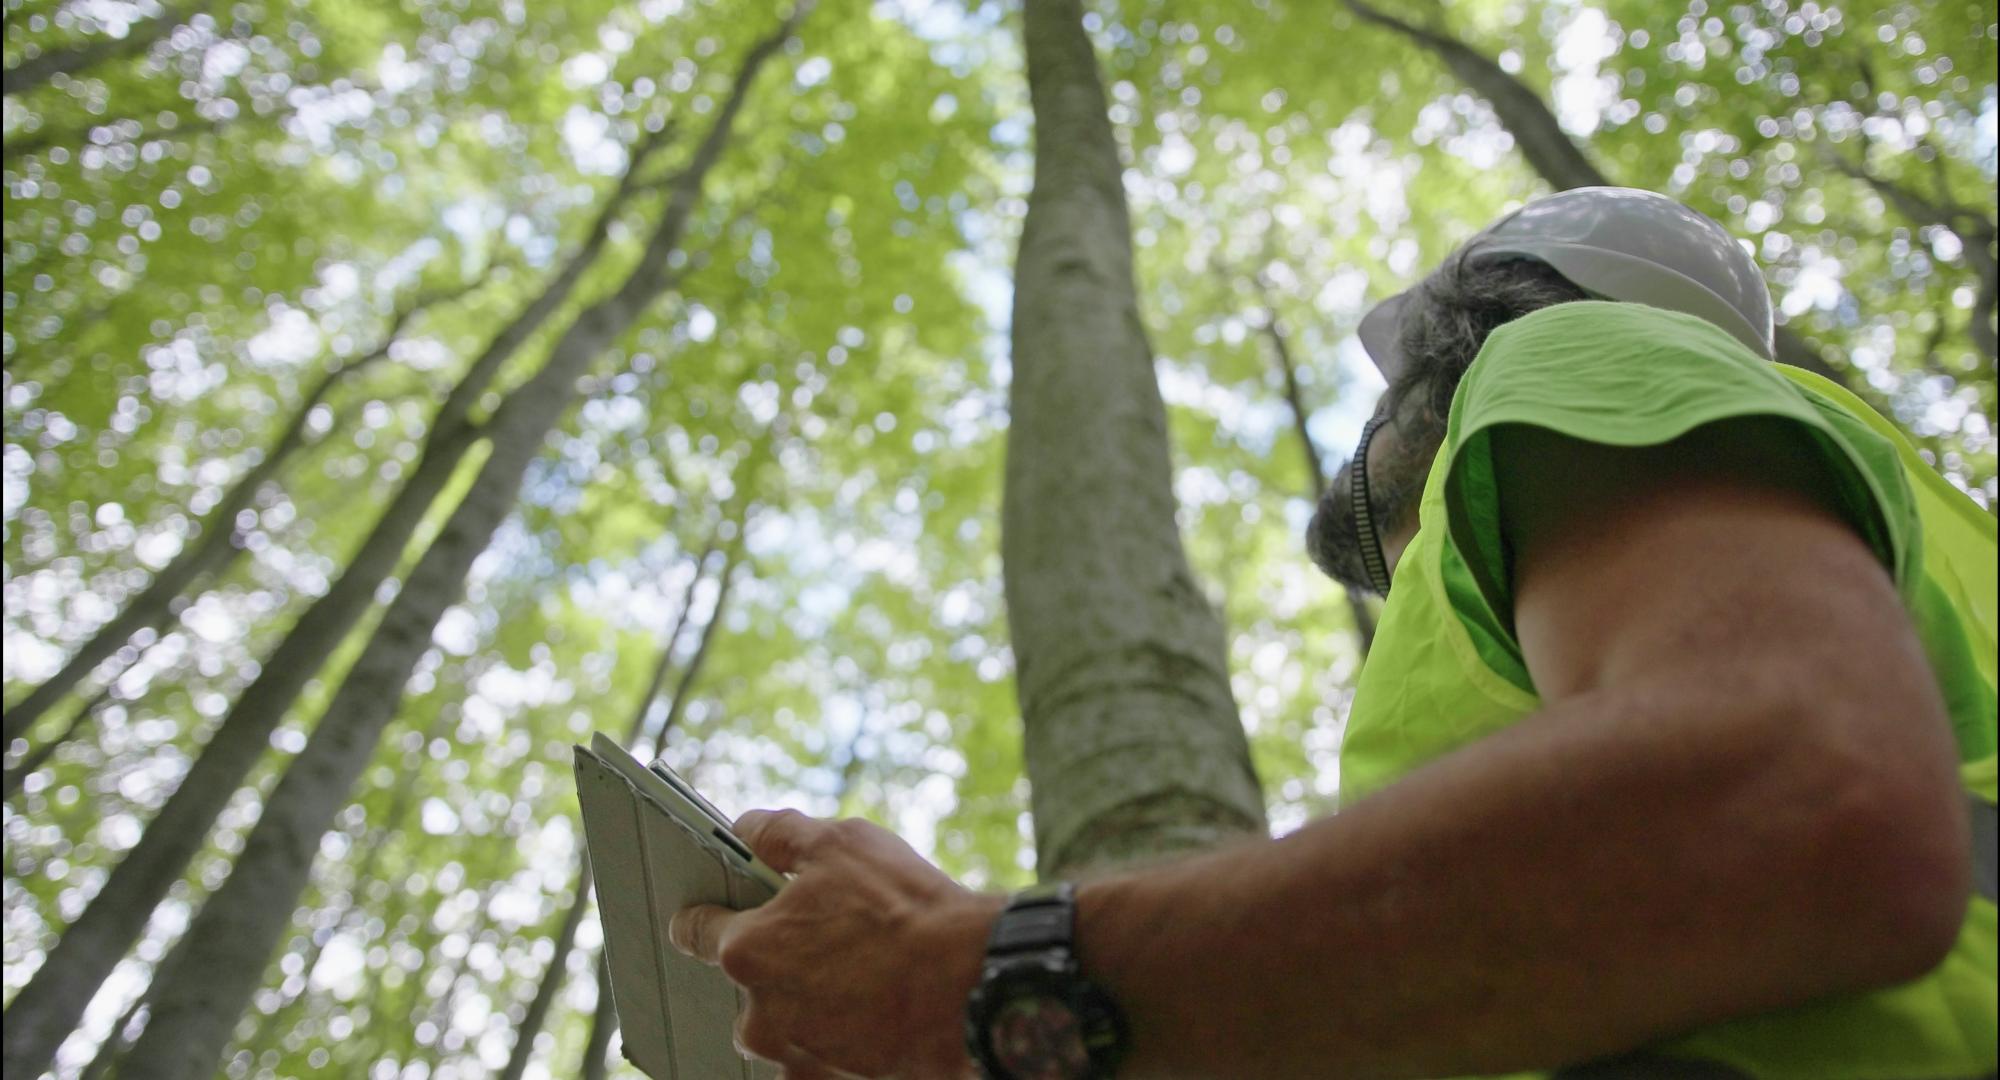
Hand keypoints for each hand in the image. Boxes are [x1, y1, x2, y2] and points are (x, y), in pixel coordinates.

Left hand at [669, 809, 1005, 1077]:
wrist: (971, 984)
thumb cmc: (904, 910)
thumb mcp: (840, 842)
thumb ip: (778, 834)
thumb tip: (746, 830)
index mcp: (747, 950)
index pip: (694, 930)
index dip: (704, 912)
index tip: (712, 909)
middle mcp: (759, 1012)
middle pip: (745, 983)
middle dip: (775, 960)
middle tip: (824, 936)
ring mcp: (795, 1054)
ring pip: (781, 1025)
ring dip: (806, 1002)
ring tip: (858, 973)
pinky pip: (815, 1057)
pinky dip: (834, 1037)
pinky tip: (869, 1009)